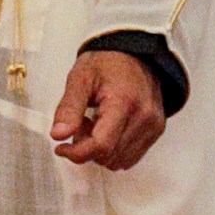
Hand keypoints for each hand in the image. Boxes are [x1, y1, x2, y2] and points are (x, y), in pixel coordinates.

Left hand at [51, 50, 165, 171]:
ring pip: (120, 160)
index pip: (101, 145)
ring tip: (94, 124)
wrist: (136, 53)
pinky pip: (131, 156)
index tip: (61, 147)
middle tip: (80, 124)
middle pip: (109, 155)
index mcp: (124, 102)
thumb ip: (68, 108)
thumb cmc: (107, 62)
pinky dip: (114, 150)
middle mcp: (144, 117)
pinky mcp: (156, 130)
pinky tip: (107, 129)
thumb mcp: (80, 79)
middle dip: (87, 147)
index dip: (76, 152)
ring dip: (101, 150)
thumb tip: (58, 135)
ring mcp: (153, 125)